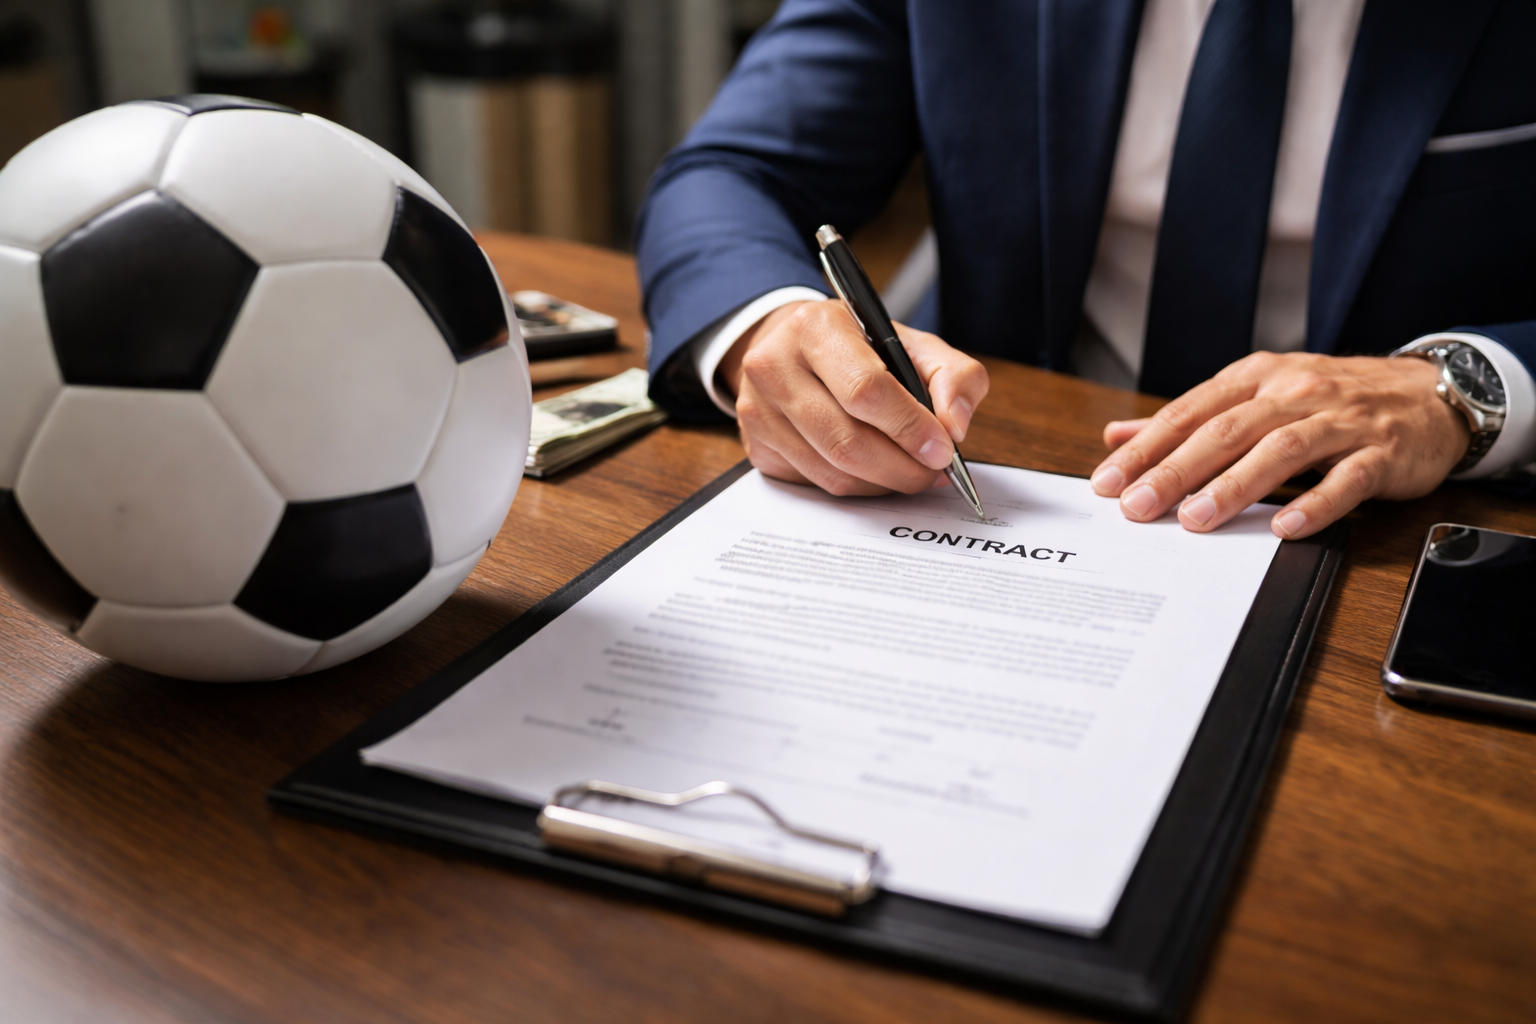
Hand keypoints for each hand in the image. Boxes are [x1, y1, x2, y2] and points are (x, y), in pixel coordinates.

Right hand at [720, 299, 989, 494]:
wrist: (791, 347)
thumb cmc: (858, 347)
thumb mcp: (913, 343)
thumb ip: (953, 376)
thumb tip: (955, 427)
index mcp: (815, 327)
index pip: (865, 390)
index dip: (909, 427)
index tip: (942, 449)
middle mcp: (774, 366)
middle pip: (847, 441)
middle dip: (902, 467)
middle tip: (933, 473)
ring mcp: (758, 409)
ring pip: (833, 471)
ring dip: (883, 483)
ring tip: (911, 473)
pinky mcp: (756, 446)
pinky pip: (816, 483)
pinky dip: (857, 487)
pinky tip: (875, 472)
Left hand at [1088, 351, 1470, 539]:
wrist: (1429, 394)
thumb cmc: (1331, 400)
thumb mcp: (1257, 396)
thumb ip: (1190, 420)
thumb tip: (1119, 437)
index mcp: (1257, 378)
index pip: (1189, 413)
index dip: (1146, 448)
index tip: (1107, 481)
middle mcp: (1295, 392)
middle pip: (1227, 431)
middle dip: (1176, 470)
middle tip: (1137, 506)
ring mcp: (1341, 421)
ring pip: (1281, 450)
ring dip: (1235, 486)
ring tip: (1196, 519)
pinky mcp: (1381, 452)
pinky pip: (1347, 479)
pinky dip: (1315, 504)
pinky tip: (1284, 528)